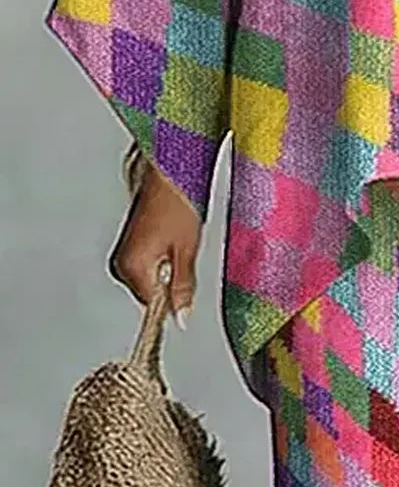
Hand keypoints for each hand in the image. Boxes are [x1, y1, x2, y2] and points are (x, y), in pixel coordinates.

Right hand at [110, 156, 201, 328]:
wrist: (169, 169)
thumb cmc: (178, 199)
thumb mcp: (188, 248)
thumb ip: (183, 287)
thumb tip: (181, 317)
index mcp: (132, 266)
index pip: (153, 305)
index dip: (174, 300)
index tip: (188, 292)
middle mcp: (121, 262)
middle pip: (151, 293)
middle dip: (171, 281)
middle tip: (185, 253)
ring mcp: (123, 252)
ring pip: (151, 279)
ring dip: (168, 267)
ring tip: (179, 240)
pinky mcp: (130, 243)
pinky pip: (148, 263)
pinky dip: (163, 256)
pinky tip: (172, 236)